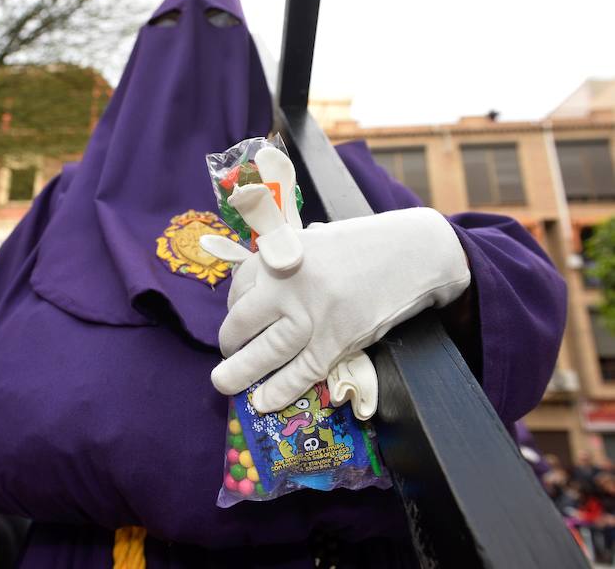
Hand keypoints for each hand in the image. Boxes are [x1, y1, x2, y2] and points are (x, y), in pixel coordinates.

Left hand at [205, 206, 469, 413]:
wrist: (418, 253)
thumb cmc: (367, 244)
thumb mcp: (317, 240)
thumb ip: (287, 258)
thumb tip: (259, 285)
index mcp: (281, 253)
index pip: (240, 287)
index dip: (233, 307)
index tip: (237, 316)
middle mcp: (290, 283)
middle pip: (243, 322)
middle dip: (229, 343)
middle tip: (226, 355)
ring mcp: (313, 314)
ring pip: (265, 351)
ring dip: (240, 373)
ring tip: (224, 383)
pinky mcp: (337, 340)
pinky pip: (301, 372)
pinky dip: (279, 391)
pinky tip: (263, 401)